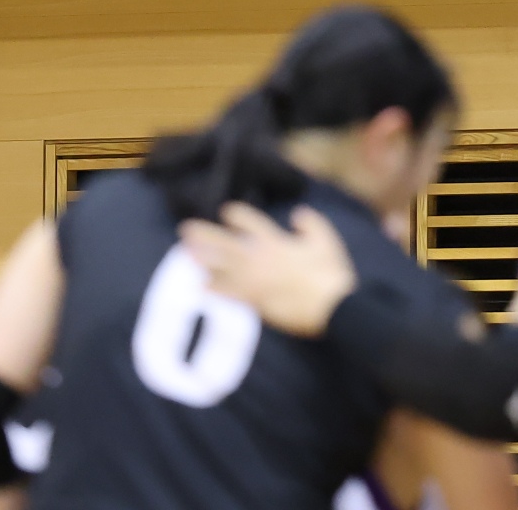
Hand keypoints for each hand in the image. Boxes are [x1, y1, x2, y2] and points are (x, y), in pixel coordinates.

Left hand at [179, 204, 359, 335]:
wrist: (331, 305)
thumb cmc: (331, 272)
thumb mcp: (325, 239)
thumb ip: (310, 223)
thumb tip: (297, 212)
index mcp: (278, 242)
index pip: (252, 222)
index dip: (237, 215)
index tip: (226, 211)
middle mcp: (261, 258)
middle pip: (227, 243)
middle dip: (206, 234)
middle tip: (185, 228)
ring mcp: (257, 280)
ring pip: (223, 267)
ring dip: (203, 258)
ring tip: (185, 251)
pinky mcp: (257, 302)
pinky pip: (231, 293)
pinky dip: (216, 289)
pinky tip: (202, 286)